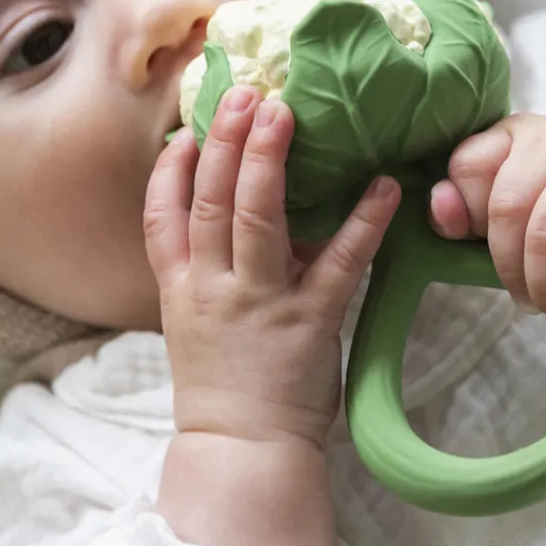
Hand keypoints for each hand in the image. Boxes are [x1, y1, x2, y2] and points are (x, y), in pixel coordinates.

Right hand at [144, 85, 400, 450]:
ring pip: (257, 220)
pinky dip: (363, 221)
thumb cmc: (225, 386)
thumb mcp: (195, 322)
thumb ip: (211, 269)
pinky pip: (339, 263)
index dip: (172, 169)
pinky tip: (383, 185)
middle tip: (244, 93)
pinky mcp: (309, 321)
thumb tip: (238, 209)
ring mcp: (259, 303)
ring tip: (282, 112)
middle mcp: (213, 288)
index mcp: (180, 288)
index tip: (186, 129)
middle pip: (211, 201)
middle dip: (224, 143)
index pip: (162, 217)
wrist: (242, 452)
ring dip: (267, 162)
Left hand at [428, 113, 545, 330]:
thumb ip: (466, 215)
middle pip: (505, 208)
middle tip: (528, 301)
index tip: (483, 253)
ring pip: (542, 230)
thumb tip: (441, 208)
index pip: (467, 167)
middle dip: (510, 269)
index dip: (468, 219)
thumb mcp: (507, 222)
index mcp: (511, 137)